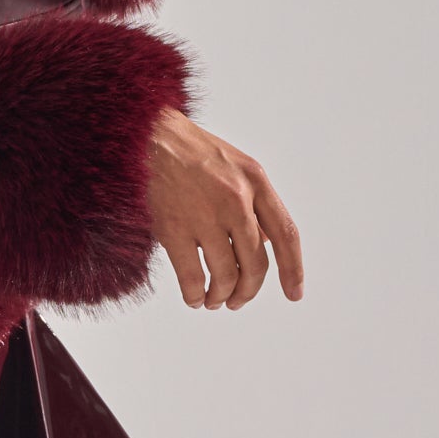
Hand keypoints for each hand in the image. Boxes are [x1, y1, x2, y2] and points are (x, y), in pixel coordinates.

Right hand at [146, 110, 304, 309]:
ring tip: (213, 300)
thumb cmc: (187, 150)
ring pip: (226, 275)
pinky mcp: (173, 229)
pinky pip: (192, 277)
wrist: (144, 137)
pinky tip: (193, 297)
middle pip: (256, 263)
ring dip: (221, 296)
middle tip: (238, 301)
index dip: (293, 269)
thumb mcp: (234, 163)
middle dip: (248, 290)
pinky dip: (194, 295)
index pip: (286, 234)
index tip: (294, 294)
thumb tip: (266, 242)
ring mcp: (205, 216)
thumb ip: (253, 199)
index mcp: (255, 181)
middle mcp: (236, 199)